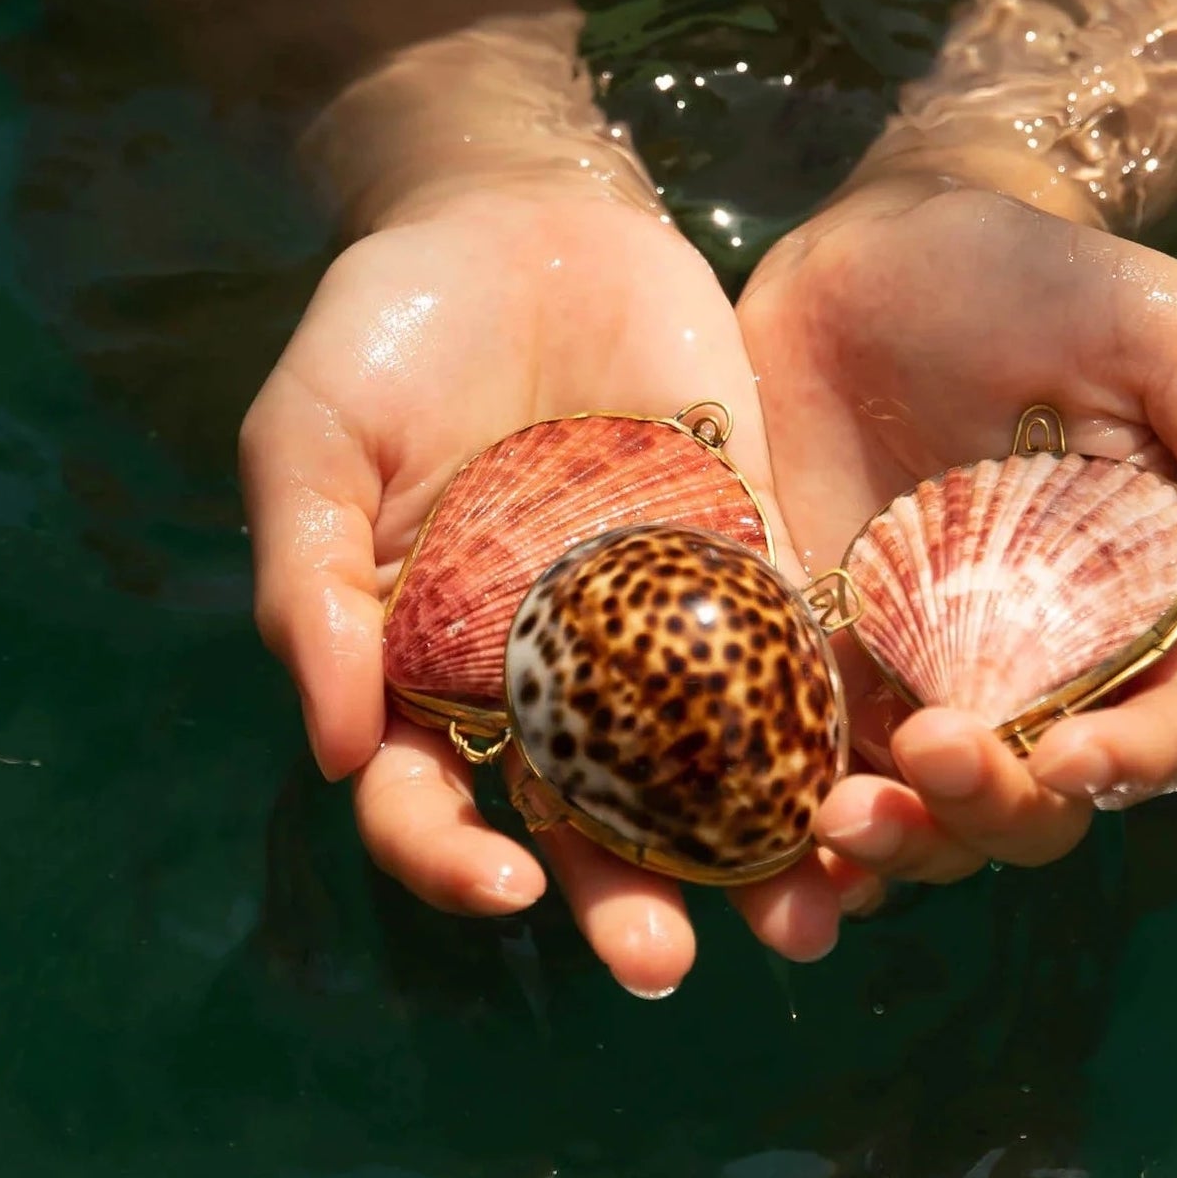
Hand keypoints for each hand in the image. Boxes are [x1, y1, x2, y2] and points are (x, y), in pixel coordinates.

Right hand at [240, 181, 860, 996]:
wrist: (518, 212)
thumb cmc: (388, 328)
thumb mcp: (310, 441)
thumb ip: (313, 587)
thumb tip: (337, 753)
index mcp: (426, 660)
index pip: (430, 799)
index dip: (451, 863)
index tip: (505, 892)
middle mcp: (544, 662)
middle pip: (581, 815)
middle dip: (622, 899)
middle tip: (666, 966)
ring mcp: (647, 609)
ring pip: (697, 759)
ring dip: (747, 848)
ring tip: (807, 920)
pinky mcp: (740, 541)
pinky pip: (784, 641)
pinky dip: (821, 716)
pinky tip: (866, 781)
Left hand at [737, 176, 1176, 889]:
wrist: (875, 250)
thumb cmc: (1039, 282)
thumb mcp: (1157, 328)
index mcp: (1129, 612)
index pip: (1161, 729)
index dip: (1130, 764)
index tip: (1072, 756)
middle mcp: (1026, 667)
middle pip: (1036, 805)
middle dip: (991, 813)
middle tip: (926, 757)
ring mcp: (910, 670)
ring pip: (920, 813)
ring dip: (891, 847)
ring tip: (837, 823)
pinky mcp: (806, 650)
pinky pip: (801, 766)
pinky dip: (781, 825)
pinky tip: (756, 830)